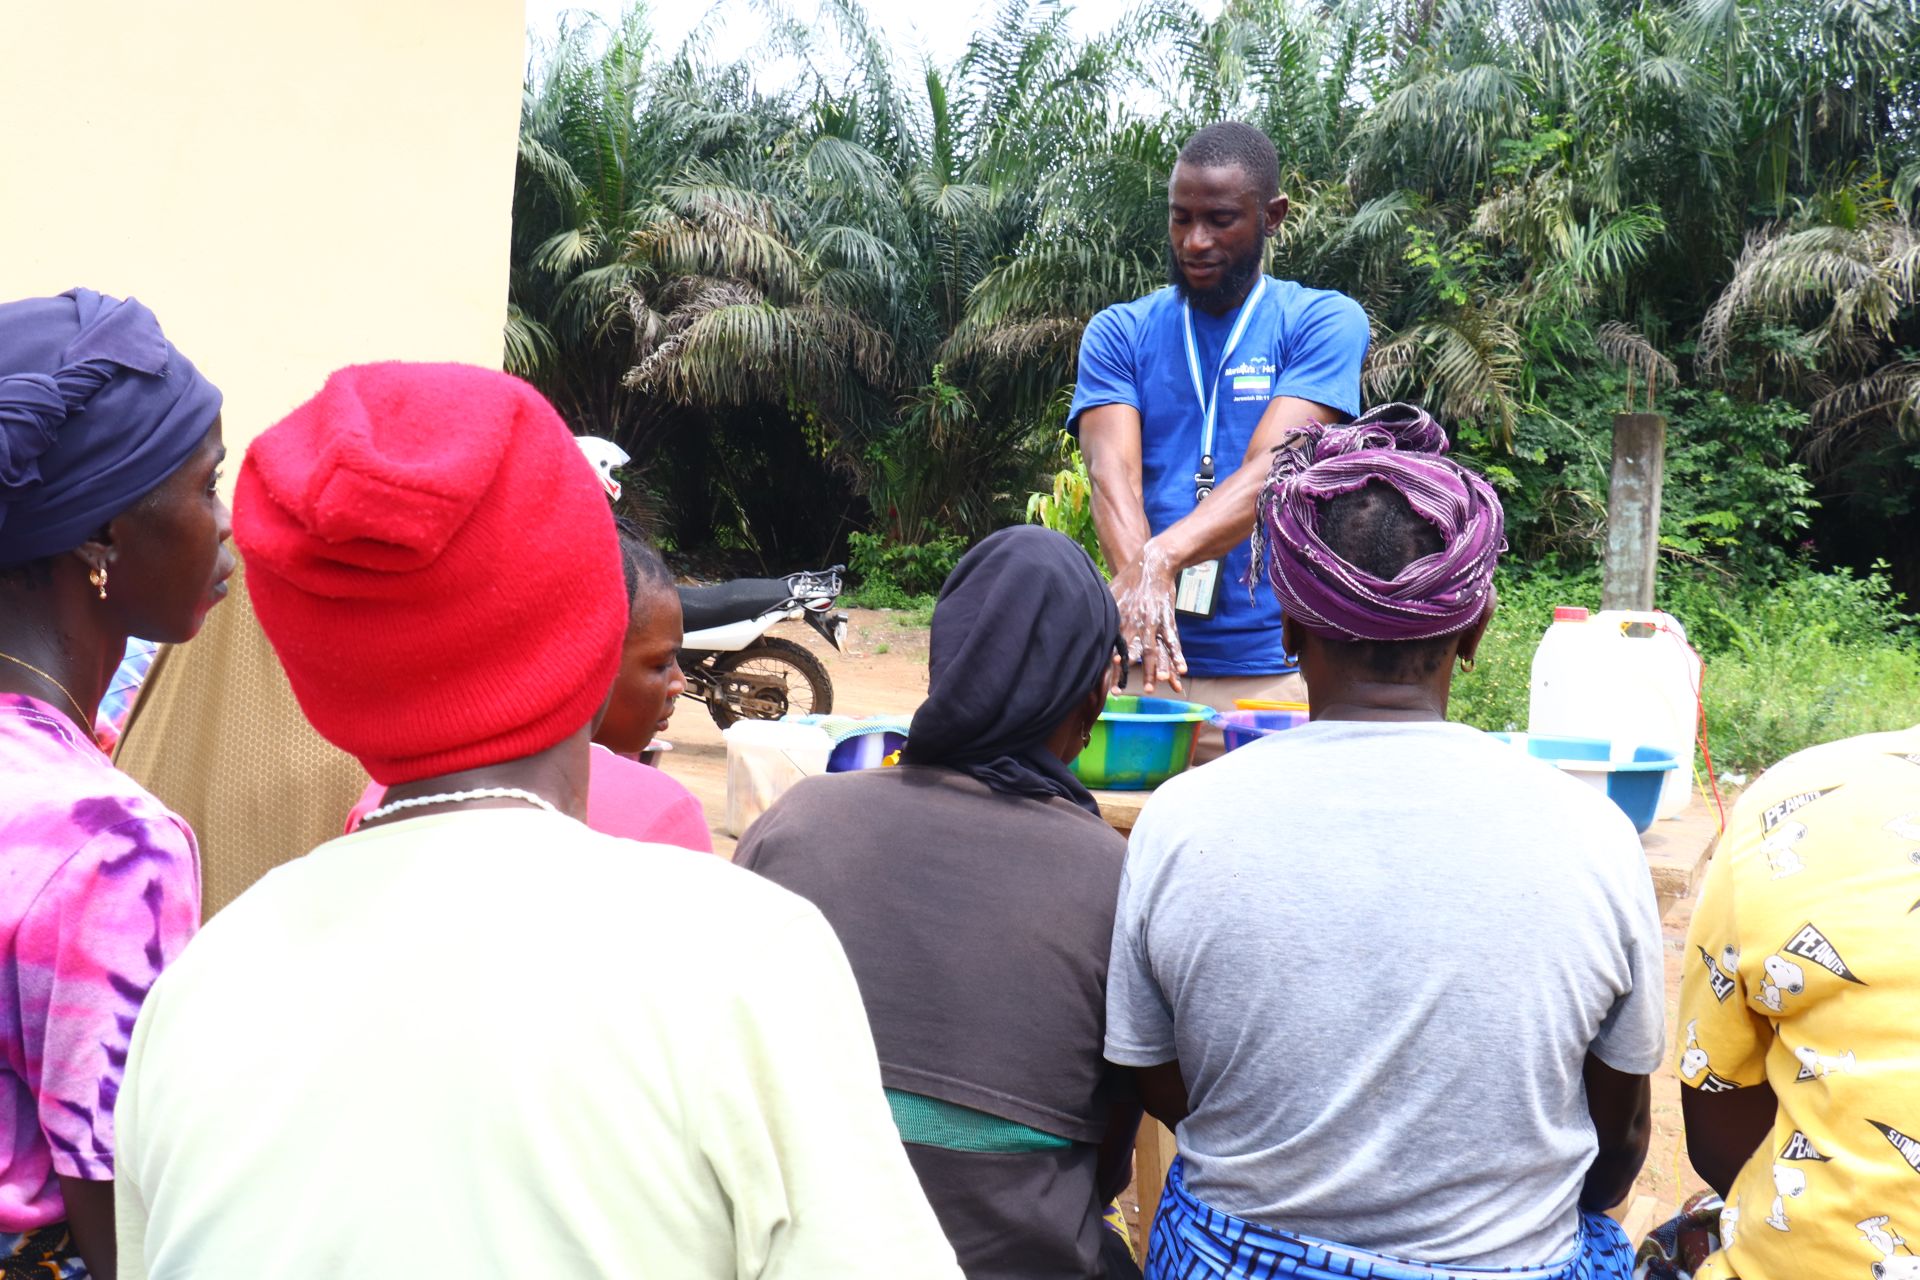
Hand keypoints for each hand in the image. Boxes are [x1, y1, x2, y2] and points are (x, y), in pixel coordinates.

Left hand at [1110, 539, 1184, 693]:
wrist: (1151, 564)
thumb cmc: (1127, 581)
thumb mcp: (1109, 595)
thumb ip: (1101, 612)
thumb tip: (1083, 622)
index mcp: (1120, 620)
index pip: (1115, 645)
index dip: (1112, 659)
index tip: (1108, 674)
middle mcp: (1136, 624)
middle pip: (1136, 652)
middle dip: (1135, 672)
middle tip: (1132, 690)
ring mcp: (1153, 622)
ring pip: (1156, 649)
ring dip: (1158, 667)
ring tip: (1161, 682)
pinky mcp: (1167, 619)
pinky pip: (1173, 641)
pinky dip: (1178, 656)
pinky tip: (1182, 669)